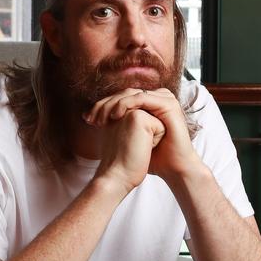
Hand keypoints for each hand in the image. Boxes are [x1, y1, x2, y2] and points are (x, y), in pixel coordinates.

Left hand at [86, 88, 200, 181]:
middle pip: (124, 93)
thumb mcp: (129, 138)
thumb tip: (88, 119)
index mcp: (149, 102)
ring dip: (112, 103)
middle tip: (90, 118)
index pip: (121, 96)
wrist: (173, 168)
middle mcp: (157, 97)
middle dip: (104, 104)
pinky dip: (126, 104)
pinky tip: (114, 116)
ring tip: (100, 118)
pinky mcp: (168, 104)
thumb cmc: (153, 157)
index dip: (102, 106)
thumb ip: (115, 126)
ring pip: (131, 93)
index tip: (87, 119)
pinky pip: (141, 98)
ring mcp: (164, 99)